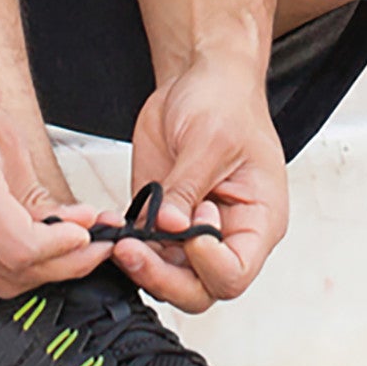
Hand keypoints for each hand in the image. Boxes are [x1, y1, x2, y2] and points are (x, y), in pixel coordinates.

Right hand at [0, 33, 111, 296]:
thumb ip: (30, 187)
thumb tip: (66, 223)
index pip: (21, 249)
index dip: (64, 253)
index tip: (89, 237)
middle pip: (7, 275)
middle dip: (58, 267)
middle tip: (89, 247)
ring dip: (29, 273)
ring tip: (60, 248)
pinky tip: (15, 249)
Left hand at [118, 55, 287, 311]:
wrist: (200, 77)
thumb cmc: (225, 100)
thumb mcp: (211, 138)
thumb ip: (188, 185)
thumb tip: (169, 225)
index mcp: (258, 220)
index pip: (234, 273)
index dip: (207, 265)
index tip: (188, 229)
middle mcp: (226, 234)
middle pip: (198, 289)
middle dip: (164, 278)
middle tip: (134, 251)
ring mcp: (190, 230)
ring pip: (166, 276)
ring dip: (139, 264)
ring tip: (118, 238)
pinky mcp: (161, 218)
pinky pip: (143, 250)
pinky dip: (123, 245)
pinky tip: (108, 226)